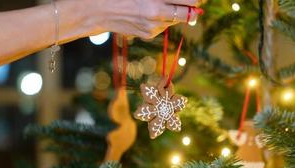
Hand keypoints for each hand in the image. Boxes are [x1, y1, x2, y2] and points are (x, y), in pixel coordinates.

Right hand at [84, 0, 200, 38]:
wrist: (99, 10)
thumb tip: (191, 0)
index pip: (190, 1)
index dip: (196, 0)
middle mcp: (156, 15)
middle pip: (188, 14)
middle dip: (192, 8)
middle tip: (192, 2)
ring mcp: (153, 27)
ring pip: (175, 20)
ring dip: (174, 12)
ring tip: (157, 5)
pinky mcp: (148, 35)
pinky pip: (163, 26)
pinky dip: (162, 19)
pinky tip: (148, 13)